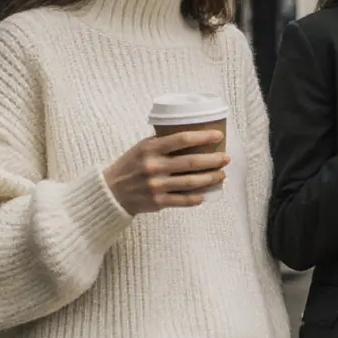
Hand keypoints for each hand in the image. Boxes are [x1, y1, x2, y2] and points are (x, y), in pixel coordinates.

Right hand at [102, 130, 229, 214]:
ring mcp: (156, 186)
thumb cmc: (131, 165)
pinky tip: (207, 193)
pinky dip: (198, 197)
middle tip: (226, 158)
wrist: (111, 191)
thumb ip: (163, 142)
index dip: (203, 137)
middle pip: (192, 162)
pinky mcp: (158, 202)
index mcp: (150, 148)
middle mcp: (154, 166)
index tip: (218, 136)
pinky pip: (184, 200)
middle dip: (213, 160)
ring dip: (211, 178)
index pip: (182, 139)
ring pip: (191, 182)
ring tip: (222, 174)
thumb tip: (193, 135)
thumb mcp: (142, 147)